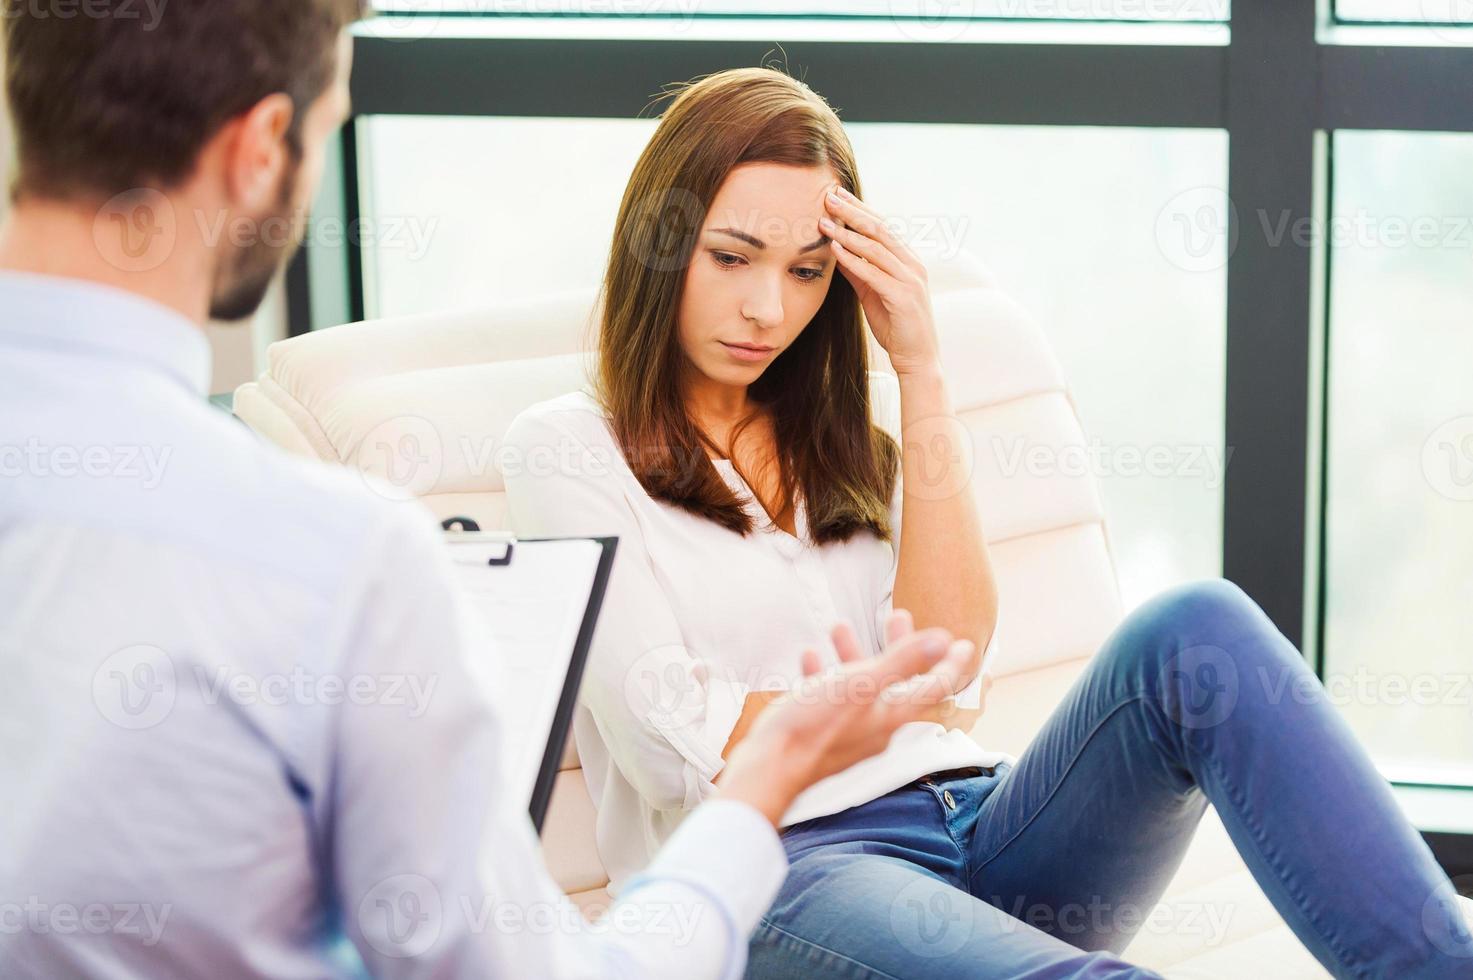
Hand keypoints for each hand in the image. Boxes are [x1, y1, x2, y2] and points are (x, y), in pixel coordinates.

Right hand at [715, 610, 976, 827]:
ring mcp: (847, 732)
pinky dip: (824, 675)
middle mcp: (875, 727)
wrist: (768, 768)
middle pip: (897, 682)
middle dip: (899, 647)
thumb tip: (942, 641)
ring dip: (854, 655)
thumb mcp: (860, 686)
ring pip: (859, 687)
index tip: (964, 644)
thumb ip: (901, 662)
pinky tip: (809, 658)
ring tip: (839, 627)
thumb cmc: (814, 726)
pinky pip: (829, 699)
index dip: (950, 664)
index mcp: (890, 716)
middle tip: (899, 616)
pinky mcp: (820, 734)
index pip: (933, 687)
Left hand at [820, 185, 939, 377]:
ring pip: (876, 248)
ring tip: (825, 221)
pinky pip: (874, 273)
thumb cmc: (896, 326)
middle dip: (853, 211)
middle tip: (829, 196)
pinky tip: (835, 250)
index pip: (882, 227)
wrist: (918, 358)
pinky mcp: (903, 297)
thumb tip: (837, 252)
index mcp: (908, 261)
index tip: (837, 195)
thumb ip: (859, 272)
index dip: (859, 209)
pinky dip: (854, 259)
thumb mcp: (873, 294)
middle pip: (879, 229)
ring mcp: (910, 280)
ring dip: (848, 232)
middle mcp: (912, 265)